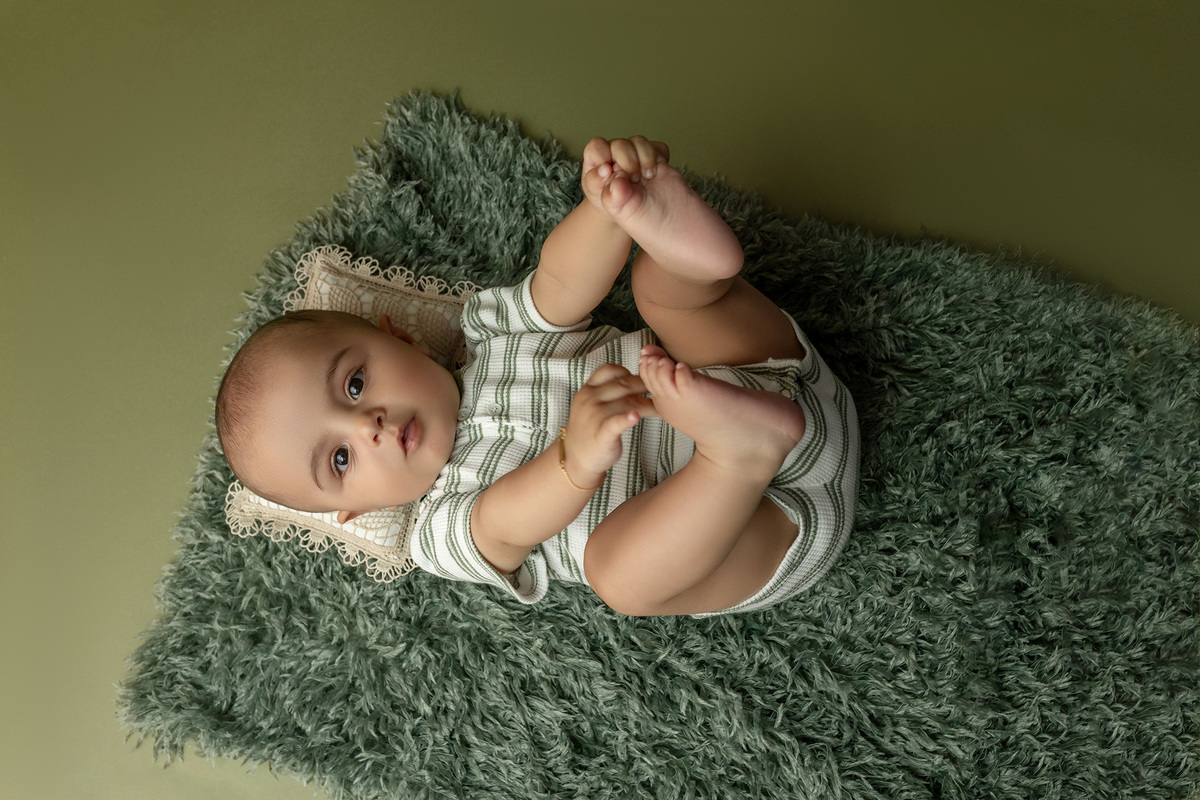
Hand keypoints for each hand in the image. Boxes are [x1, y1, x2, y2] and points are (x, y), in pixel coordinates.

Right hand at [562, 363, 657, 486]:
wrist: (576, 459)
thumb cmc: (591, 428)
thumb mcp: (591, 404)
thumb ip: (607, 391)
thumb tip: (634, 379)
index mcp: (588, 389)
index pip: (609, 370)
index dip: (629, 372)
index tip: (643, 380)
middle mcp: (590, 399)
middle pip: (624, 385)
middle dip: (645, 386)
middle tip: (662, 391)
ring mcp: (594, 416)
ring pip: (627, 402)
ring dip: (649, 404)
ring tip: (662, 408)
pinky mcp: (601, 434)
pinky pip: (614, 423)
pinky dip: (626, 419)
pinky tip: (636, 417)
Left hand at [582, 136, 669, 210]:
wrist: (657, 222)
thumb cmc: (631, 215)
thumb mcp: (614, 209)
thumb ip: (609, 193)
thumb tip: (606, 171)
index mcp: (599, 168)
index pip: (596, 148)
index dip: (602, 157)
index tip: (609, 174)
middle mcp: (616, 159)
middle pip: (619, 144)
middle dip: (626, 161)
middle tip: (632, 181)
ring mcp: (637, 157)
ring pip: (638, 142)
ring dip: (643, 159)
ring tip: (644, 179)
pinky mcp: (656, 157)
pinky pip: (658, 147)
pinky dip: (656, 159)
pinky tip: (654, 175)